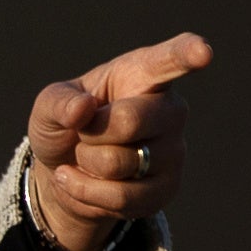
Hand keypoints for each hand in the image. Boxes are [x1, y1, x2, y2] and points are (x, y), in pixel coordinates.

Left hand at [26, 31, 202, 250]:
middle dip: (89, 132)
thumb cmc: (65, 125)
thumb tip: (83, 108)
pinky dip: (85, 192)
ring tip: (86, 156)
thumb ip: (59, 102)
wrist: (63, 172)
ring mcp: (173, 150)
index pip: (170, 60)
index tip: (202, 52)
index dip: (187, 54)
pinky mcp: (167, 188)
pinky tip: (79, 181)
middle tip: (84, 132)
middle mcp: (169, 110)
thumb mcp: (48, 106)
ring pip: (118, 163)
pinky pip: (122, 198)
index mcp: (143, 75)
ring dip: (85, 164)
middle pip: (129, 121)